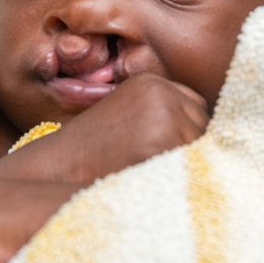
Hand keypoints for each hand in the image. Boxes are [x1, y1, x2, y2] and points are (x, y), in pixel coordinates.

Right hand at [45, 72, 208, 181]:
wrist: (58, 166)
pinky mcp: (163, 140)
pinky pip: (194, 162)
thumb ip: (160, 115)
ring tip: (156, 174)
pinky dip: (182, 175)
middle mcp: (162, 91)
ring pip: (201, 145)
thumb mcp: (125, 116)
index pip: (194, 107)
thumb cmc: (91, 152)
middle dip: (190, 146)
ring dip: (188, 163)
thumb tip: (206, 136)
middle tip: (164, 165)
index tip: (172, 150)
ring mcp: (165, 114)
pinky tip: (158, 180)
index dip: (186, 132)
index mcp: (151, 82)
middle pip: (202, 124)